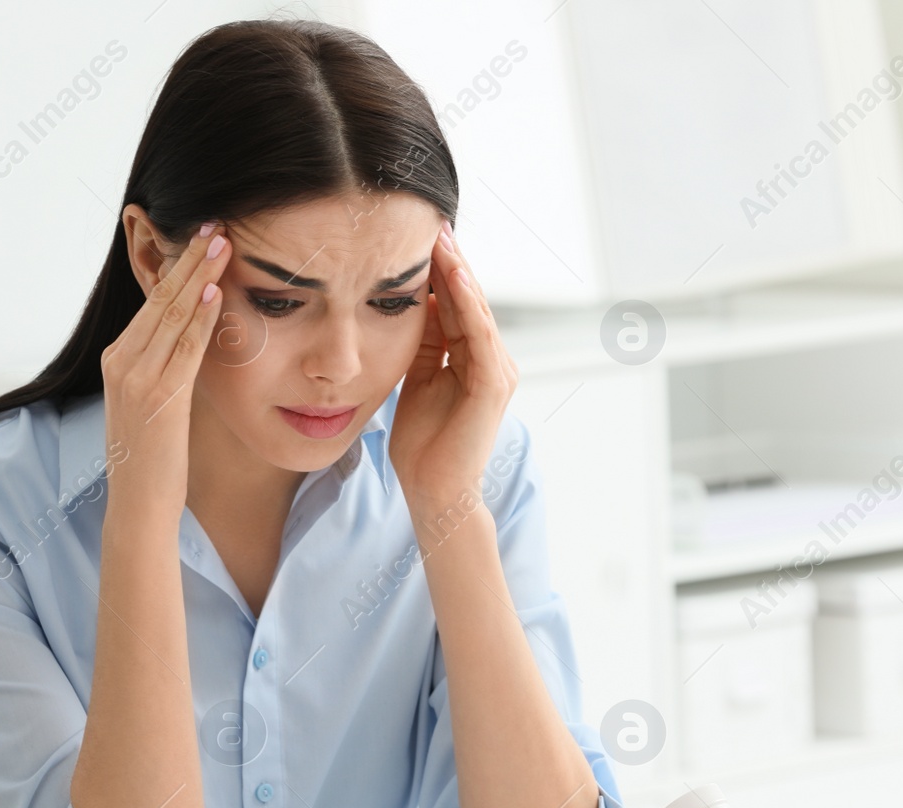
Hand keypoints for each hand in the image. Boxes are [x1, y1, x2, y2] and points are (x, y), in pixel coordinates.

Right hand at [99, 220, 230, 514]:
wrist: (138, 502)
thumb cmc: (152, 456)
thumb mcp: (153, 402)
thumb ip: (164, 366)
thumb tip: (192, 335)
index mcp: (118, 359)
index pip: (151, 303)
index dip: (178, 268)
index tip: (202, 239)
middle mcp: (121, 361)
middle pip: (160, 299)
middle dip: (190, 259)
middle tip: (216, 225)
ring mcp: (136, 377)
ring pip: (172, 314)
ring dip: (200, 275)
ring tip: (222, 243)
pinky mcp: (158, 396)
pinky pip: (184, 347)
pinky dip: (201, 316)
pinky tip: (217, 291)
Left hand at [388, 220, 518, 522]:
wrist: (434, 490)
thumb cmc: (422, 444)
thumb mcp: (414, 379)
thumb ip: (420, 343)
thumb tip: (407, 302)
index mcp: (470, 358)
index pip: (455, 303)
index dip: (438, 270)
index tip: (417, 236)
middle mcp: (489, 359)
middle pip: (468, 299)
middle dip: (449, 262)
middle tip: (430, 221)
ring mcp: (496, 371)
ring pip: (477, 310)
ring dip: (459, 272)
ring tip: (441, 237)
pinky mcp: (492, 385)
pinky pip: (480, 334)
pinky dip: (467, 303)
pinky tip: (452, 276)